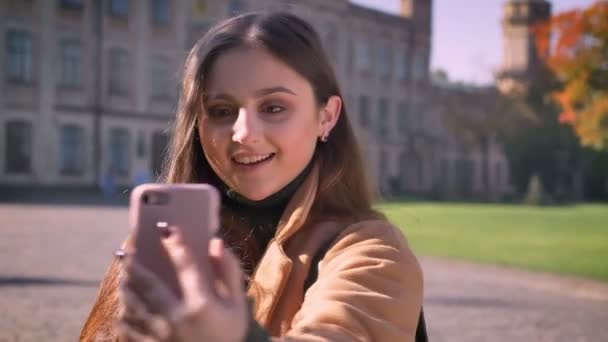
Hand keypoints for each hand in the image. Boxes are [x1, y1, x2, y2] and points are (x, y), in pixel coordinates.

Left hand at [117, 229, 247, 341]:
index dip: (175, 245)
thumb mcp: (237, 306)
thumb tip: (216, 243)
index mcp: (201, 305)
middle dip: (135, 266)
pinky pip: (128, 330)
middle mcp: (176, 319)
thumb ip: (228, 273)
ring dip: (126, 289)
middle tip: (126, 253)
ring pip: (132, 307)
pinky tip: (126, 309)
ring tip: (124, 277)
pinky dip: (125, 317)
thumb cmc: (229, 336)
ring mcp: (159, 337)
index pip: (185, 266)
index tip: (166, 229)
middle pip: (148, 286)